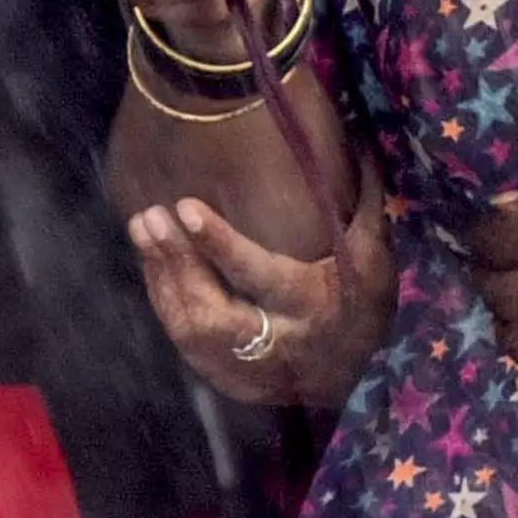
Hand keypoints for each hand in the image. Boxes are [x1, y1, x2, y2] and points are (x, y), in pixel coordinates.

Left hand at [128, 181, 397, 407]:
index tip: (186, 207)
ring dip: (162, 278)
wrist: (355, 381)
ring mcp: (247, 368)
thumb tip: (360, 136)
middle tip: (151, 217)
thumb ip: (363, 202)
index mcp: (311, 305)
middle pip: (212, 312)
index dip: (220, 245)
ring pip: (190, 329)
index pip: (258, 277)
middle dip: (178, 263)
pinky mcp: (226, 379)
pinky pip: (184, 342)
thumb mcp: (374, 257)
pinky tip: (153, 265)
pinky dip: (164, 300)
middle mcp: (276, 342)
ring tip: (143, 229)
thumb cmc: (363, 304)